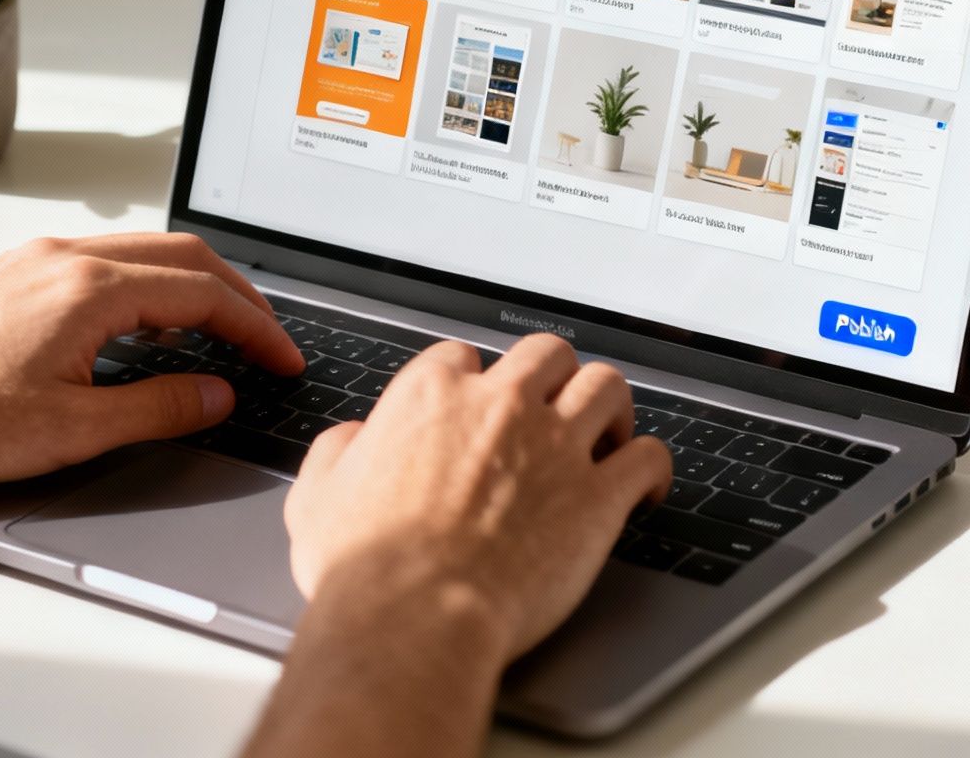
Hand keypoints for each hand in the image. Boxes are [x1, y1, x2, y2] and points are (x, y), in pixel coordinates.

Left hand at [0, 232, 304, 484]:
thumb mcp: (69, 430)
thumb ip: (155, 408)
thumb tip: (214, 395)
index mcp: (89, 289)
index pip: (203, 294)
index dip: (256, 328)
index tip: (283, 359)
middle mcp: (65, 259)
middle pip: (183, 257)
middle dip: (238, 296)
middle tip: (268, 340)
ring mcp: (36, 260)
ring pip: (143, 253)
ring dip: (194, 286)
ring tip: (221, 331)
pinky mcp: (13, 273)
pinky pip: (105, 262)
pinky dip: (149, 285)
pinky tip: (146, 325)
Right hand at [283, 334, 671, 662]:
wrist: (415, 615)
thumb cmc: (366, 568)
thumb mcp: (316, 498)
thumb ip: (337, 453)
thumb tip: (353, 439)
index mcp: (431, 396)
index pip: (464, 356)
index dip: (476, 381)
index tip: (481, 405)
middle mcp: (500, 405)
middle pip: (547, 354)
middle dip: (553, 376)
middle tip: (554, 407)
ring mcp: (555, 446)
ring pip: (606, 387)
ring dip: (609, 407)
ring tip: (608, 432)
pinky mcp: (598, 496)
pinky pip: (649, 457)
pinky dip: (652, 466)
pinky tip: (646, 485)